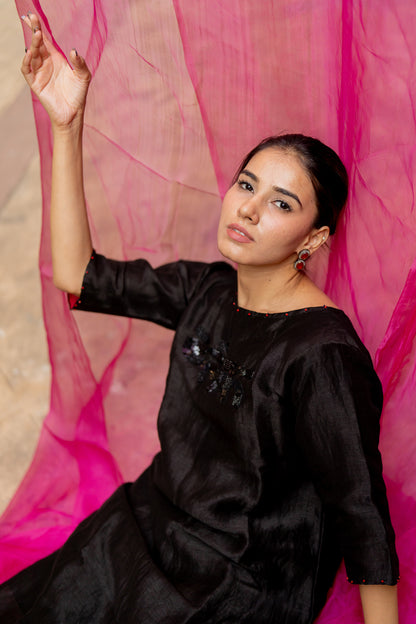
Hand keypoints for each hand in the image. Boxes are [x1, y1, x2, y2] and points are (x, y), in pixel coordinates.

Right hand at [20, 12, 90, 129]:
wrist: (73, 113)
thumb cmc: (78, 94)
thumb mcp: (84, 76)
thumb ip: (80, 63)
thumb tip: (73, 51)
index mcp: (56, 59)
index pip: (45, 40)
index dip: (39, 28)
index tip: (33, 16)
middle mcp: (46, 63)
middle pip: (37, 43)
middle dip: (34, 31)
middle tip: (31, 19)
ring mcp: (40, 73)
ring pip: (32, 54)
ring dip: (33, 44)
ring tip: (37, 35)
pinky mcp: (35, 83)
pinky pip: (27, 70)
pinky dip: (27, 61)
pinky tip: (30, 53)